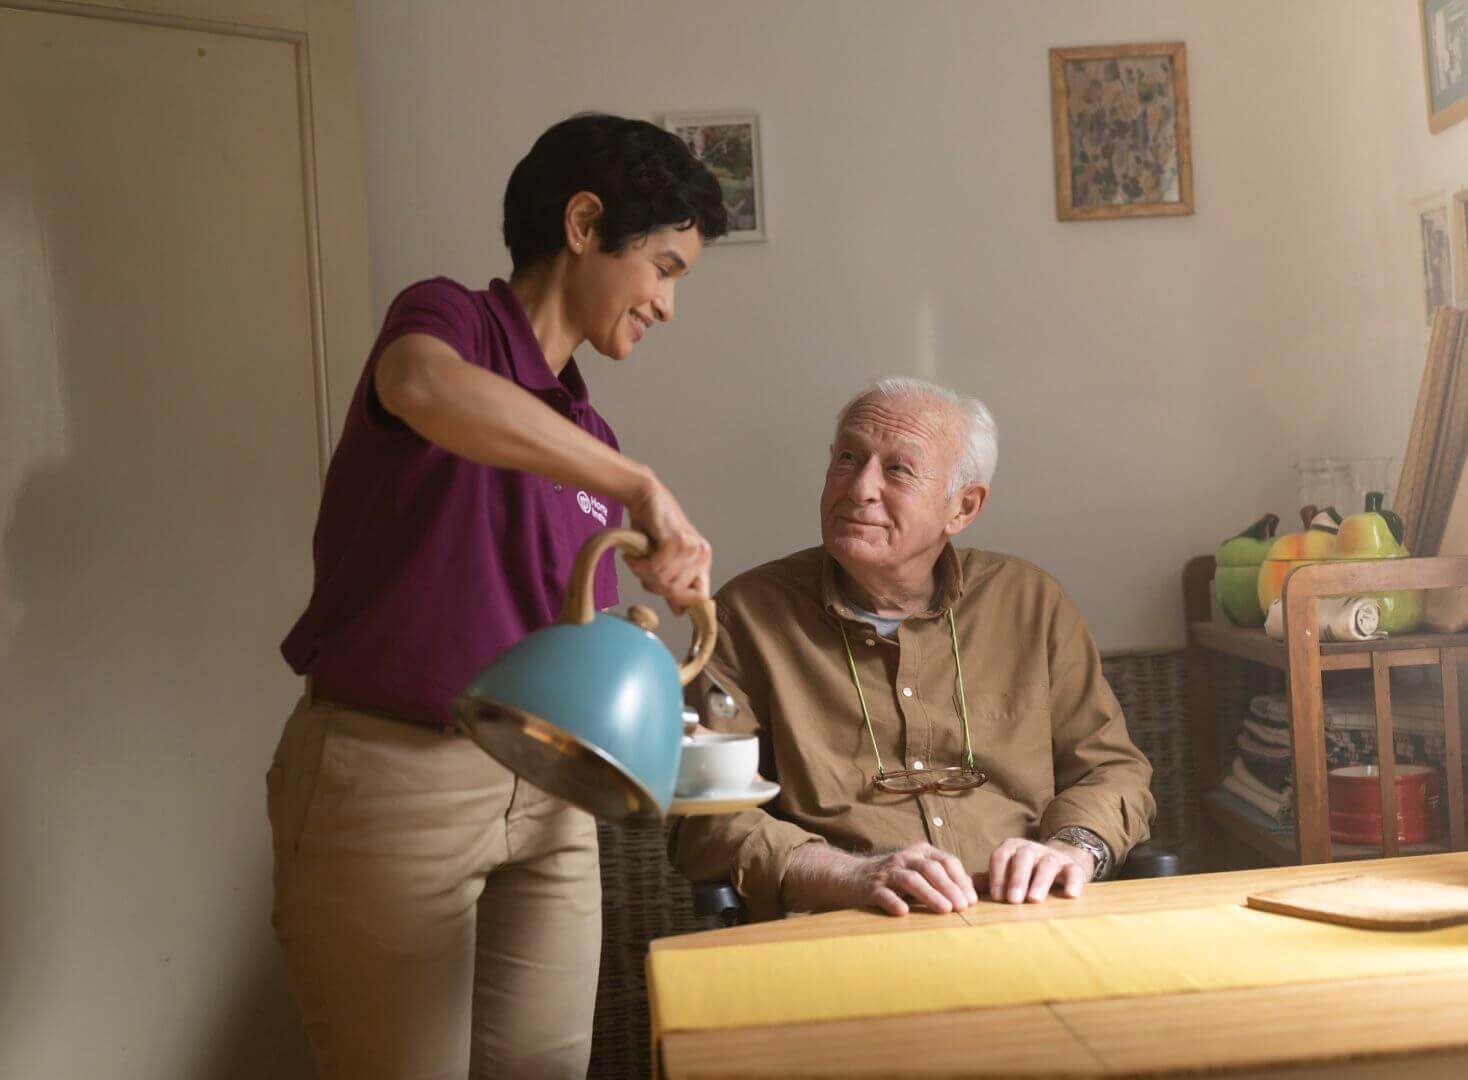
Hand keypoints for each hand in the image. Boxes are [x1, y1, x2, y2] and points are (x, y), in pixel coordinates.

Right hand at [623, 476, 711, 612]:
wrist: (645, 498)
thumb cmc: (652, 530)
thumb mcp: (664, 561)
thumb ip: (673, 584)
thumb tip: (679, 612)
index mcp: (703, 561)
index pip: (700, 598)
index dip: (681, 602)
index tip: (662, 593)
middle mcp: (702, 555)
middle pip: (676, 593)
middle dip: (654, 585)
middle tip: (642, 568)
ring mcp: (692, 547)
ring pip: (664, 581)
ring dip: (643, 573)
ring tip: (637, 559)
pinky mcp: (677, 540)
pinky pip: (656, 568)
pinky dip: (639, 565)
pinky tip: (634, 555)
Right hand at [783, 842, 977, 917]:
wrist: (849, 876)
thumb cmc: (892, 879)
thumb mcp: (917, 872)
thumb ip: (942, 878)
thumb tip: (972, 891)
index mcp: (920, 852)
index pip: (946, 861)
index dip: (960, 879)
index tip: (971, 900)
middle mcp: (904, 858)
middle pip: (931, 869)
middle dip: (949, 888)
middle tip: (962, 907)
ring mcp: (887, 871)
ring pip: (910, 879)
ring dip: (929, 894)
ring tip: (944, 910)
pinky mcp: (870, 886)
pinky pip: (883, 893)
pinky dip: (894, 901)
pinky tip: (904, 912)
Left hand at [985, 838, 1094, 904]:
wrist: (1059, 864)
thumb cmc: (1026, 873)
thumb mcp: (1007, 874)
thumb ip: (989, 879)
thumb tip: (966, 884)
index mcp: (1012, 848)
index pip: (1001, 856)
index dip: (997, 875)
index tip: (996, 897)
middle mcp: (1032, 849)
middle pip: (1023, 858)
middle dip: (1017, 878)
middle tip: (1013, 900)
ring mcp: (1053, 856)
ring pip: (1047, 864)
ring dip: (1040, 881)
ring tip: (1034, 900)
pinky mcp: (1072, 866)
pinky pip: (1073, 871)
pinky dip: (1073, 882)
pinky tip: (1070, 895)